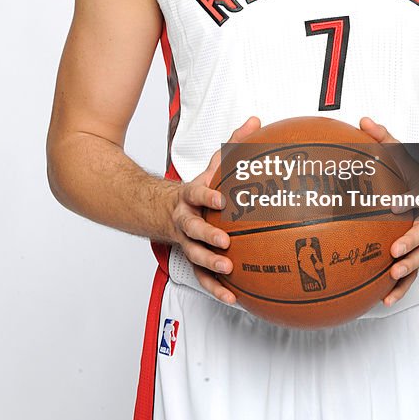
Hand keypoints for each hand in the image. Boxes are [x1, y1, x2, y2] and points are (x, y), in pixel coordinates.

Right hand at [170, 116, 261, 304]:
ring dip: (210, 265)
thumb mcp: (212, 166)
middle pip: (192, 229)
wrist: (160, 210)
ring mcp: (185, 242)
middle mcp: (184, 220)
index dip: (207, 195)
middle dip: (207, 236)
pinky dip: (216, 289)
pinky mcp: (191, 259)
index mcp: (190, 195)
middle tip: (225, 242)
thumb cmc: (196, 189)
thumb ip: (234, 144)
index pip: (197, 193)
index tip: (221, 198)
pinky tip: (234, 299)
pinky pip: (202, 277)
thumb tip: (257, 121)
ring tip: (229, 271)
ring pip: (194, 255)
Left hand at [359, 116, 418, 306]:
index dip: (410, 217)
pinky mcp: (415, 256)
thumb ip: (384, 139)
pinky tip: (382, 302)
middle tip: (393, 256)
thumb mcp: (401, 155)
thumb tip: (363, 120)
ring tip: (390, 283)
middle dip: (410, 250)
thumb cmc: (414, 173)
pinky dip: (399, 290)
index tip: (395, 219)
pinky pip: (410, 276)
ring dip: (407, 276)